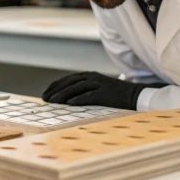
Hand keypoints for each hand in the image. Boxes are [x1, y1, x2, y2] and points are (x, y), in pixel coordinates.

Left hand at [42, 71, 157, 109]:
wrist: (134, 94)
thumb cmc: (114, 94)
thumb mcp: (97, 88)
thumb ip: (84, 90)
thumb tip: (67, 98)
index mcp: (89, 75)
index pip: (67, 79)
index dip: (55, 85)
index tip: (45, 93)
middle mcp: (92, 77)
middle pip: (69, 82)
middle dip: (55, 90)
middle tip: (45, 98)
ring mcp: (99, 84)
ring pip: (76, 88)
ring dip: (63, 94)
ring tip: (52, 101)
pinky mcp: (105, 93)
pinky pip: (89, 96)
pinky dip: (78, 99)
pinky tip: (69, 104)